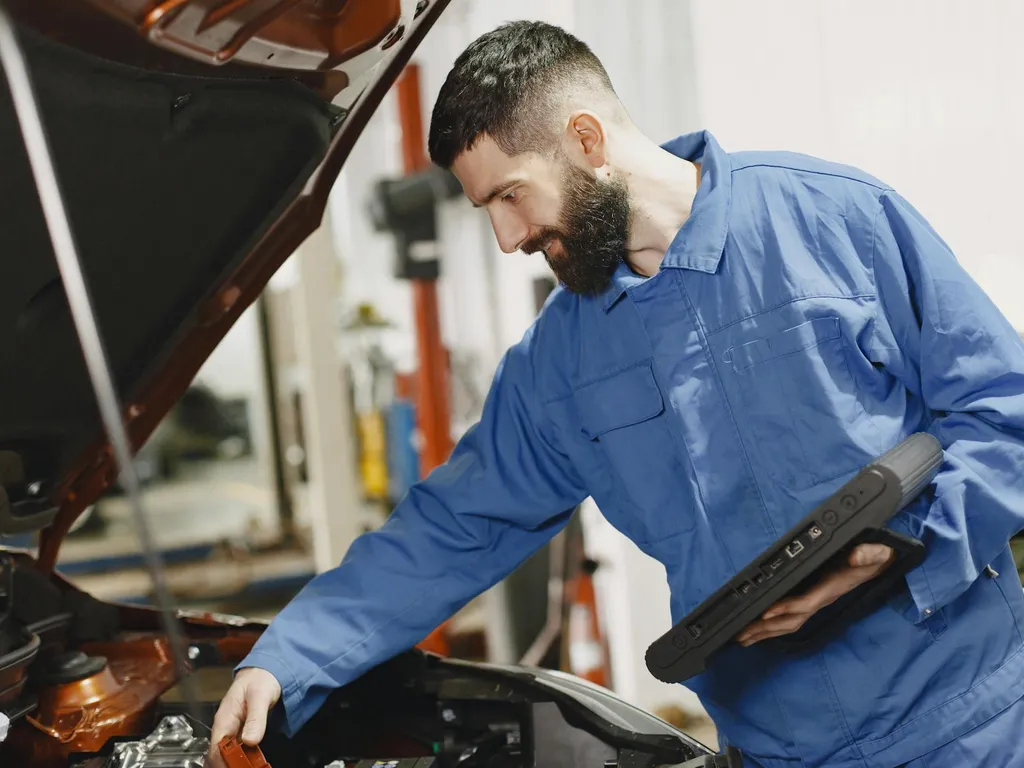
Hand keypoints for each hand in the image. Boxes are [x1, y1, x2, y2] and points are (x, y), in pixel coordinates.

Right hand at [206, 667, 281, 766]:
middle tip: (245, 766)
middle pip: (219, 753)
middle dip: (228, 763)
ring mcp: (231, 728)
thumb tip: (250, 740)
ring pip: (227, 752)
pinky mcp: (239, 730)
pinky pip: (236, 748)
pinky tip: (250, 760)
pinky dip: (241, 756)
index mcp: (224, 717)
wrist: (264, 671)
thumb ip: (256, 719)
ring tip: (248, 764)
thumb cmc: (260, 679)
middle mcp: (224, 725)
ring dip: (235, 761)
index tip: (237, 767)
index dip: (223, 762)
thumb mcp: (260, 696)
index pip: (216, 747)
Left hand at [735, 543, 894, 646]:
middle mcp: (821, 600)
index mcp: (830, 588)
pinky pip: (792, 617)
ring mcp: (817, 602)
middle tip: (740, 635)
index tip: (765, 613)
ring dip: (766, 632)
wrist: (879, 564)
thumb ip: (867, 553)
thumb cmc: (873, 557)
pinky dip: (774, 625)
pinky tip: (759, 630)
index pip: (805, 603)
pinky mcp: (813, 600)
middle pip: (792, 620)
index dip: (786, 609)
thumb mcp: (874, 552)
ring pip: (790, 623)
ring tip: (743, 638)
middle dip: (767, 628)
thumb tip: (857, 556)